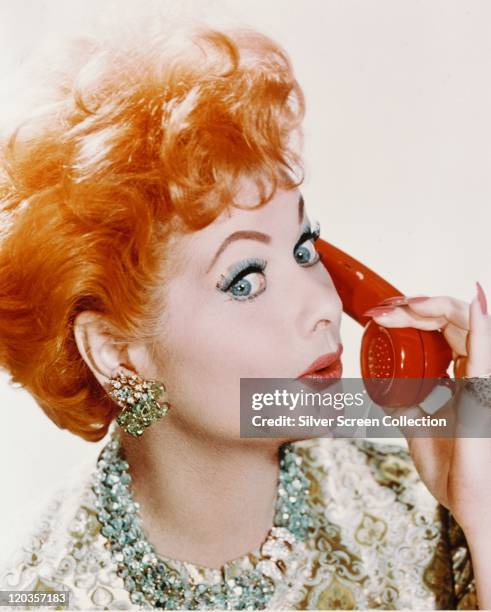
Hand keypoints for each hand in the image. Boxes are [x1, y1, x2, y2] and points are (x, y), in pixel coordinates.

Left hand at [363, 282, 490, 536]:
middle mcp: (478, 371)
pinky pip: (486, 352)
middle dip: (416, 307)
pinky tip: (475, 304)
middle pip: (452, 319)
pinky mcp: (488, 391)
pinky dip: (480, 325)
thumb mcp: (417, 427)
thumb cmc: (453, 470)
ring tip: (398, 309)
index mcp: (464, 375)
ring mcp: (486, 379)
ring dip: (433, 307)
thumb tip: (379, 389)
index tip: (381, 317)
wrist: (473, 505)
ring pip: (466, 324)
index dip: (415, 315)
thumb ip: (404, 406)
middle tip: (382, 311)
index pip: (443, 329)